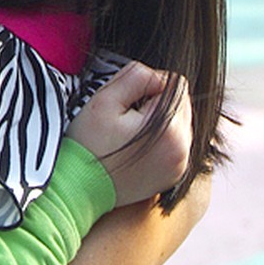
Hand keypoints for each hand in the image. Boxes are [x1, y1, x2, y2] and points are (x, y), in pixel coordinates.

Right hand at [67, 61, 190, 206]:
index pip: (175, 85)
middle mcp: (183, 150)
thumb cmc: (89, 143)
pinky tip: (137, 147)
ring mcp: (180, 166)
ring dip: (160, 121)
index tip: (128, 100)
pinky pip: (175, 144)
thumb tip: (160, 78)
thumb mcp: (105, 99)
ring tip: (130, 133)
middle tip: (126, 116)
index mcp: (170, 129)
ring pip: (180, 124)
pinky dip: (161, 140)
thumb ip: (137, 76)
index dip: (149, 84)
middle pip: (181, 105)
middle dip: (157, 103)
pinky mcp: (174, 177)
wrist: (80, 188)